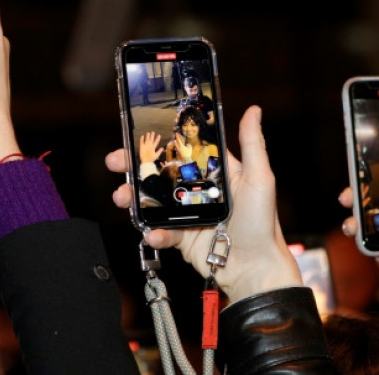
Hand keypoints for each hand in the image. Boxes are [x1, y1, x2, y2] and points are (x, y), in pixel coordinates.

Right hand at [106, 106, 301, 304]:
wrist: (255, 269)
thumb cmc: (262, 222)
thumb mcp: (260, 178)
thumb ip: (252, 144)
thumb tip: (254, 110)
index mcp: (213, 172)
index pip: (181, 150)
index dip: (159, 142)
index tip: (136, 135)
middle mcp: (196, 190)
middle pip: (159, 173)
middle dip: (134, 167)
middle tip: (115, 162)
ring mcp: (186, 214)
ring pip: (152, 201)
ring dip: (133, 197)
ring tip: (122, 197)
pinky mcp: (181, 238)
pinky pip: (161, 231)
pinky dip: (154, 232)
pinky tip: (154, 233)